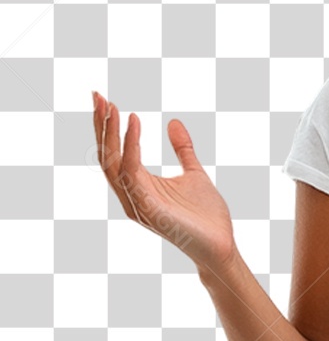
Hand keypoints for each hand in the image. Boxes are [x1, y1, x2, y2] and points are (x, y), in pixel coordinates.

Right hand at [92, 91, 237, 273]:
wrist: (220, 244)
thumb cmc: (205, 215)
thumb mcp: (193, 172)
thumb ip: (183, 149)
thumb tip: (173, 122)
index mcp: (139, 186)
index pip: (116, 153)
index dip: (109, 127)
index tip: (105, 99)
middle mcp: (132, 195)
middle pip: (107, 156)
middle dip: (101, 126)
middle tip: (97, 96)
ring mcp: (137, 203)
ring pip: (113, 163)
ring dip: (111, 133)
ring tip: (113, 106)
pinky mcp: (148, 209)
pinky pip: (132, 173)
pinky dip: (132, 146)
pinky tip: (134, 124)